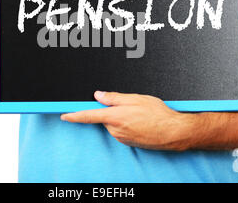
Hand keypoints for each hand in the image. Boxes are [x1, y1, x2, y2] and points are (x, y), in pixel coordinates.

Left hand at [61, 91, 196, 150]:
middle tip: (129, 105)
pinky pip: (121, 130)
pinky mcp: (128, 142)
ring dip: (121, 117)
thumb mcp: (135, 98)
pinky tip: (141, 121)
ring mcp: (121, 138)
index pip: (88, 116)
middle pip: (104, 117)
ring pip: (113, 123)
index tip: (64, 115)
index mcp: (114, 117)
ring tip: (139, 114)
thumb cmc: (158, 114)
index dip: (74, 115)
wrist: (173, 132)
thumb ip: (114, 97)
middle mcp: (115, 129)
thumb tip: (98, 95)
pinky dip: (127, 124)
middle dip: (112, 110)